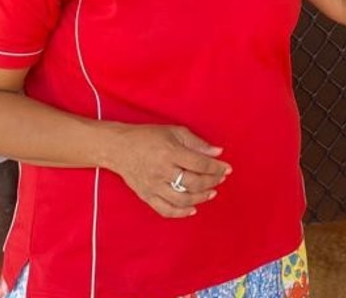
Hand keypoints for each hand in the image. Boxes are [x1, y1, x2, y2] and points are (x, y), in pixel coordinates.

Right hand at [105, 124, 231, 217]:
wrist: (118, 148)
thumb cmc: (148, 137)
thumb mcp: (174, 132)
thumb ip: (197, 143)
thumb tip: (218, 152)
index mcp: (170, 153)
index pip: (199, 164)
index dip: (216, 167)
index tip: (227, 168)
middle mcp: (162, 171)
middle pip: (193, 182)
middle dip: (212, 182)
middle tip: (220, 179)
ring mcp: (153, 186)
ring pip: (182, 199)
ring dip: (200, 198)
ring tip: (211, 193)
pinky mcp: (146, 196)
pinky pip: (165, 210)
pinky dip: (181, 213)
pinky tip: (193, 209)